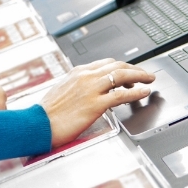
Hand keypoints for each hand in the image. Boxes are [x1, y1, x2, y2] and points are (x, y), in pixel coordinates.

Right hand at [40, 59, 154, 148]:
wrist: (38, 124)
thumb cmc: (46, 112)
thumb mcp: (62, 90)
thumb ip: (76, 86)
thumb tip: (87, 90)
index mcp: (77, 72)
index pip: (105, 63)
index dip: (120, 67)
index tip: (129, 71)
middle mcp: (86, 76)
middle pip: (117, 66)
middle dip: (134, 69)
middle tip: (144, 74)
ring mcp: (92, 89)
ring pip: (122, 76)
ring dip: (139, 76)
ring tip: (149, 80)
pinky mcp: (96, 104)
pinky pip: (121, 95)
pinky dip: (136, 92)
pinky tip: (144, 92)